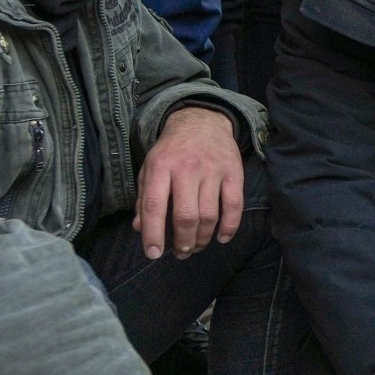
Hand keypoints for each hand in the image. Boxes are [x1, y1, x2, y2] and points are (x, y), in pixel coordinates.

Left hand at [135, 107, 242, 259]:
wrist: (203, 121)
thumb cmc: (172, 150)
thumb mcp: (150, 168)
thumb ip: (145, 198)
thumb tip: (140, 229)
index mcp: (161, 167)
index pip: (155, 205)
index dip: (153, 233)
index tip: (153, 254)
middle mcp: (187, 168)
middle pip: (186, 216)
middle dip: (183, 241)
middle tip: (181, 252)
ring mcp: (213, 171)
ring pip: (210, 215)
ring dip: (203, 239)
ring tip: (196, 247)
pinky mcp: (234, 173)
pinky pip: (234, 206)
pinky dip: (229, 227)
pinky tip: (221, 238)